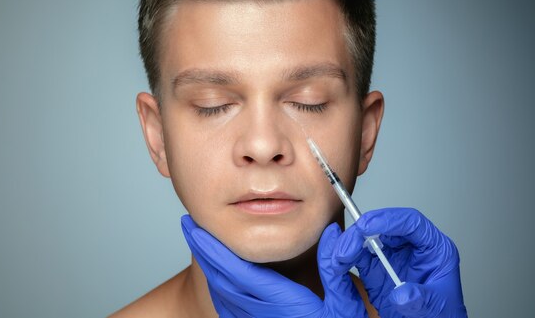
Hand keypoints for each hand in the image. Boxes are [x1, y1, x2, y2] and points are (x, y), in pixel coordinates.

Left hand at [181, 215, 368, 317]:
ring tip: (200, 243)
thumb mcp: (345, 303)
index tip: (197, 228)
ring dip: (209, 267)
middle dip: (204, 252)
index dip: (215, 249)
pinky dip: (219, 286)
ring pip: (222, 296)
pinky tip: (218, 274)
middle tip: (189, 226)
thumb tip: (330, 233)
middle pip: (222, 282)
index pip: (238, 273)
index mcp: (282, 306)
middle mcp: (263, 317)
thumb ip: (336, 270)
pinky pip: (228, 308)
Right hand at [331, 208, 466, 317]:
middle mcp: (411, 247)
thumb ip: (420, 299)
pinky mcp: (376, 268)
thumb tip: (401, 293)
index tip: (368, 225)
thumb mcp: (437, 306)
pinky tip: (338, 263)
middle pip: (385, 226)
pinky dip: (346, 258)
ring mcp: (392, 256)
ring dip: (351, 243)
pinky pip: (358, 256)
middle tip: (348, 244)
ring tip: (339, 257)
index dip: (389, 220)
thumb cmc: (443, 313)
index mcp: (433, 247)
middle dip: (362, 232)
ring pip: (368, 238)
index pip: (411, 222)